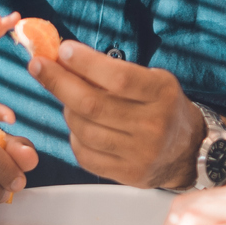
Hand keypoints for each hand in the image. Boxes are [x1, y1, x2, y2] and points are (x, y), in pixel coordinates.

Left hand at [26, 41, 203, 188]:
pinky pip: (85, 154)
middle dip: (58, 82)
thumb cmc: (162, 107)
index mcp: (161, 94)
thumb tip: (64, 57)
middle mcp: (153, 125)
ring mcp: (140, 154)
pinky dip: (74, 136)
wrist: (187, 150)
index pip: (118, 77)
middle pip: (92, 104)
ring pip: (84, 129)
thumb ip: (113, 71)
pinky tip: (79, 125)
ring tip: (67, 97)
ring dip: (66, 109)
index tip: (62, 50)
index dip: (86, 63)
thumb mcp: (151, 80)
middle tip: (38, 65)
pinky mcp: (128, 174)